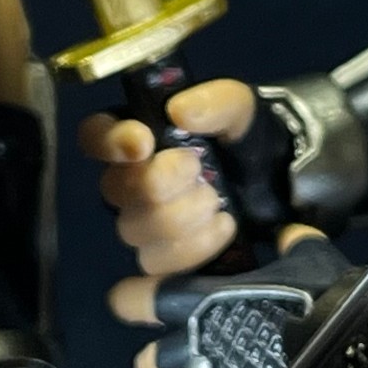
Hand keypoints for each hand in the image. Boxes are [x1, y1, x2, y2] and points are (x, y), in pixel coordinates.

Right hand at [81, 80, 265, 275]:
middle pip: (115, 189)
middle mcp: (130, 180)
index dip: (109, 141)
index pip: (95, 134)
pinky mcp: (162, 259)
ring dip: (183, 217)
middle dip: (161, 182)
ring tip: (217, 203)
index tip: (144, 143)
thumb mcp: (241, 109)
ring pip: (135, 231)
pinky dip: (193, 247)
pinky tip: (221, 228)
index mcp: (138, 135)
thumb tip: (179, 111)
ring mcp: (142, 223)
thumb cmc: (242, 140)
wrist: (272, 184)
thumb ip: (216, 101)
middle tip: (201, 173)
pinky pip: (155, 266)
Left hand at [109, 224, 348, 367]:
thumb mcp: (307, 259)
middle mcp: (197, 344)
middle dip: (151, 355)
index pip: (140, 300)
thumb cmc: (313, 300)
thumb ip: (291, 243)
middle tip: (170, 345)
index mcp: (201, 301)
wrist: (340, 346)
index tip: (137, 293)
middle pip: (146, 362)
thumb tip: (289, 233)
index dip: (133, 297)